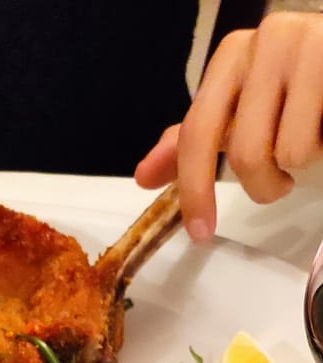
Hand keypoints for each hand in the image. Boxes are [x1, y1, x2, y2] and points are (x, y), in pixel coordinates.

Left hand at [135, 12, 322, 239]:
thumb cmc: (299, 90)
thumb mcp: (242, 110)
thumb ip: (198, 139)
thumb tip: (145, 177)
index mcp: (233, 56)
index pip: (197, 132)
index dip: (194, 190)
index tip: (200, 232)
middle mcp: (266, 43)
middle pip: (245, 154)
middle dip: (263, 185)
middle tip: (280, 181)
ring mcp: (306, 49)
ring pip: (288, 154)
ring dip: (300, 167)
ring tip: (312, 139)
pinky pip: (318, 144)